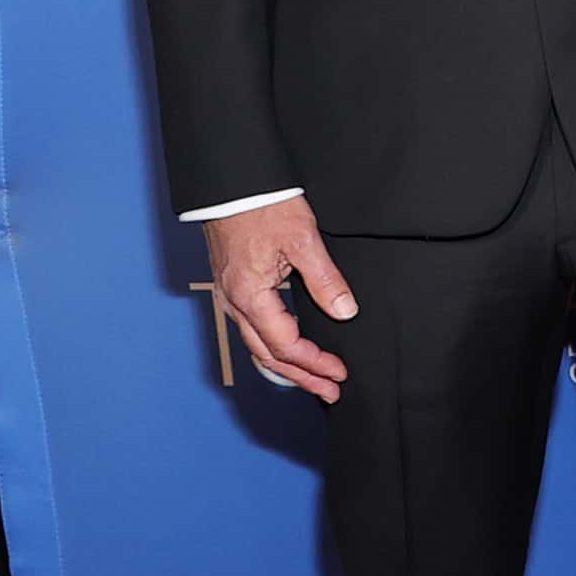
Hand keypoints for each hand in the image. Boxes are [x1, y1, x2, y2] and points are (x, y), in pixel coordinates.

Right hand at [203, 200, 355, 400]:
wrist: (231, 183)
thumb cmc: (262, 205)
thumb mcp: (303, 240)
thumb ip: (324, 279)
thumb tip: (345, 311)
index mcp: (250, 295)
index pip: (285, 345)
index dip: (315, 363)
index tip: (340, 373)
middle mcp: (234, 301)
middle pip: (267, 354)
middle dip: (301, 377)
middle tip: (330, 392)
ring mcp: (231, 295)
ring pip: (257, 344)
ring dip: (287, 366)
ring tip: (314, 380)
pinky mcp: (234, 286)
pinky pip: (252, 328)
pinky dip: (273, 347)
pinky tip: (291, 350)